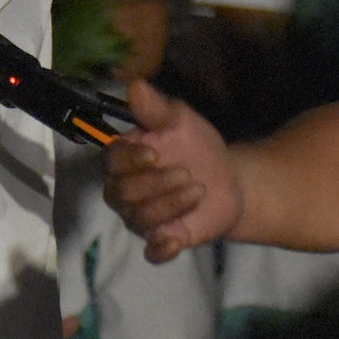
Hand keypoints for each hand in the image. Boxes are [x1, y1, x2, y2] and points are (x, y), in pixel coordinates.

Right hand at [103, 79, 240, 262]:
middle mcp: (125, 191)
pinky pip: (152, 252)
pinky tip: (175, 239)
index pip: (110, 162)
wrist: (228, 178)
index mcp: (125, 159)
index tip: (156, 153)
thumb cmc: (196, 146)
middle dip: (157, 184)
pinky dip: (161, 248)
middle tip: (187, 173)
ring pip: (139, 219)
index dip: (130, 160)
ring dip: (171, 205)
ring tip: (198, 190)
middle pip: (122, 194)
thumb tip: (135, 86)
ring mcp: (141, 218)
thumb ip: (156, 110)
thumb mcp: (180, 121)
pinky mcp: (162, 240)